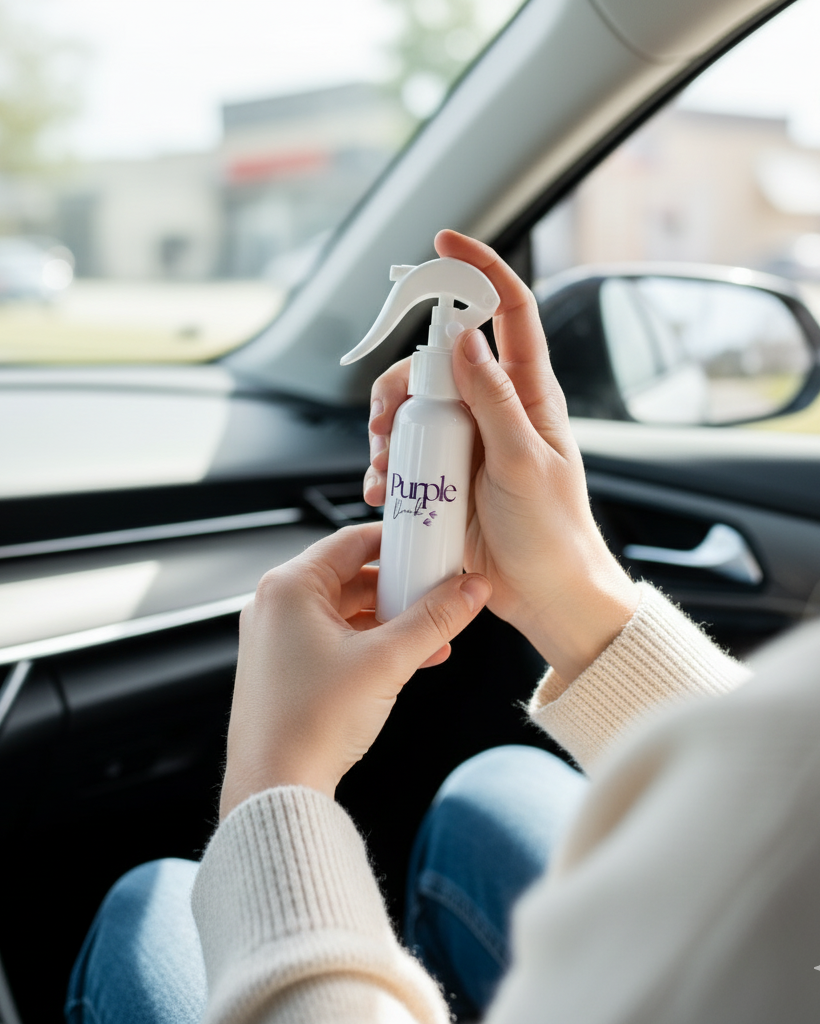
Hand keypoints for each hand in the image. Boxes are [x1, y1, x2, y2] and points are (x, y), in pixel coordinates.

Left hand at [219, 522, 489, 816]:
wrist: (276, 786)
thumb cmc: (313, 721)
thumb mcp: (387, 661)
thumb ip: (434, 620)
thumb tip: (472, 590)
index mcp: (290, 586)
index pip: (353, 539)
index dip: (399, 541)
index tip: (432, 547)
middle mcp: (277, 604)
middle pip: (352, 575)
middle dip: (402, 588)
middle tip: (440, 594)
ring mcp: (278, 637)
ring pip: (348, 611)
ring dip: (393, 620)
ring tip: (436, 634)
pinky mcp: (286, 667)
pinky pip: (337, 639)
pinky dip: (373, 644)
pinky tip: (414, 659)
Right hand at [365, 230, 637, 684]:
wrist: (545, 596)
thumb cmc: (552, 533)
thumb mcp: (524, 463)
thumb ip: (494, 400)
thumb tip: (464, 338)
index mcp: (528, 395)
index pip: (510, 312)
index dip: (480, 270)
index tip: (443, 241)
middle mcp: (494, 409)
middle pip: (436, 361)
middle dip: (401, 380)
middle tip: (389, 420)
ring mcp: (467, 442)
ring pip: (412, 406)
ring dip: (386, 429)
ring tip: (386, 469)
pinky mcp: (445, 475)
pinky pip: (405, 451)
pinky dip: (385, 465)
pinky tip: (383, 490)